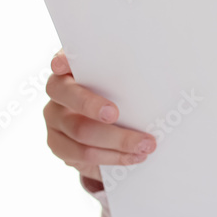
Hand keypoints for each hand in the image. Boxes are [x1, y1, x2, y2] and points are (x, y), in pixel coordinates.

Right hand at [43, 48, 156, 185]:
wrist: (107, 130)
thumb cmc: (121, 95)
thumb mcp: (123, 83)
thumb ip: (126, 77)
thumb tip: (161, 74)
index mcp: (72, 70)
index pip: (62, 60)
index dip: (62, 60)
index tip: (62, 65)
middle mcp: (58, 92)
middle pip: (68, 96)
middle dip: (90, 105)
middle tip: (113, 114)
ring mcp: (55, 120)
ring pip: (80, 132)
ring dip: (116, 140)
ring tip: (145, 145)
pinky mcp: (59, 145)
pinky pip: (83, 155)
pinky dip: (112, 157)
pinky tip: (133, 157)